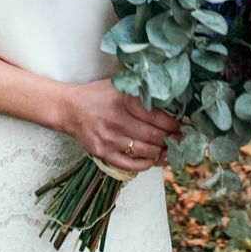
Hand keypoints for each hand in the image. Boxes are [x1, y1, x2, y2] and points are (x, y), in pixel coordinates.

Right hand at [62, 79, 181, 172]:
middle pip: (154, 135)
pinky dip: (145, 164)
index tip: (180, 125)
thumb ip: (140, 93)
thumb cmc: (97, 96)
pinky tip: (151, 160)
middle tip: (179, 140)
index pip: (156, 115)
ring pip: (145, 151)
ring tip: (168, 150)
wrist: (69, 109)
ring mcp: (109, 138)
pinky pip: (131, 164)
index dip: (172, 123)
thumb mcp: (118, 87)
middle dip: (171, 139)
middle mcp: (116, 119)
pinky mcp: (103, 152)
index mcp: (122, 100)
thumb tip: (170, 104)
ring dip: (161, 152)